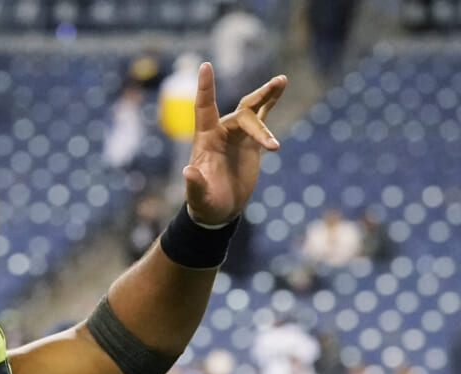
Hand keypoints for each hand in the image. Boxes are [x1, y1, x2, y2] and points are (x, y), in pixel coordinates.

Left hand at [184, 63, 287, 225]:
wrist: (219, 209)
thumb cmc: (205, 203)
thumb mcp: (199, 197)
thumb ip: (195, 185)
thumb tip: (188, 171)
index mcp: (205, 140)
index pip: (203, 108)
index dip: (205, 88)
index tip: (205, 65)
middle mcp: (220, 131)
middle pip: (241, 115)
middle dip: (258, 127)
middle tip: (271, 147)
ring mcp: (236, 134)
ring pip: (252, 109)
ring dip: (267, 96)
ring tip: (282, 80)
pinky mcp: (251, 140)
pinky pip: (261, 115)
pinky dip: (271, 101)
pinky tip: (281, 86)